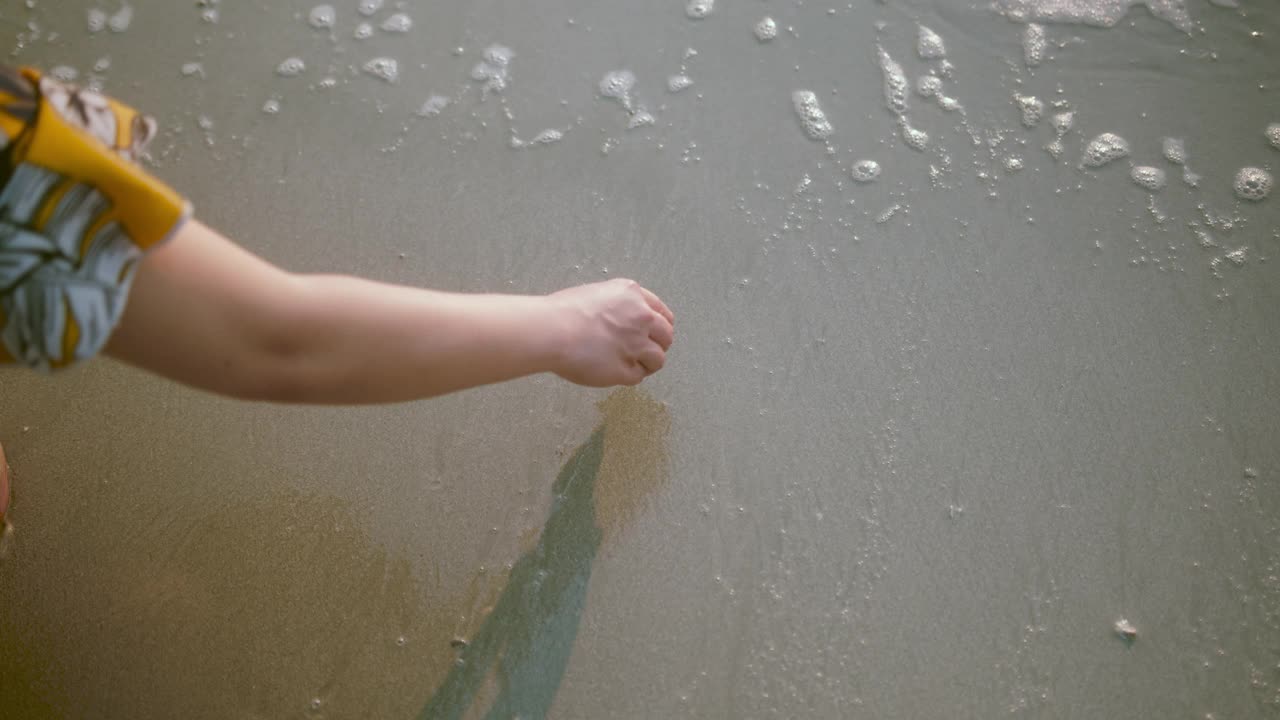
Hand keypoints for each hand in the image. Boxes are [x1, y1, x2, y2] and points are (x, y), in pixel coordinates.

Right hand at [547, 279, 674, 386]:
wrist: (553, 330)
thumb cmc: (563, 311)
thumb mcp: (596, 293)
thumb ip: (617, 305)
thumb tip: (618, 319)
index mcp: (633, 295)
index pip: (662, 313)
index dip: (659, 326)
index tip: (654, 334)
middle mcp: (642, 318)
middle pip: (666, 336)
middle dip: (658, 344)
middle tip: (642, 352)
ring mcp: (637, 345)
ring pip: (658, 359)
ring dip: (647, 363)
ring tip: (629, 364)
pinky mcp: (627, 370)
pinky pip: (637, 376)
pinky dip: (629, 376)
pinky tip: (614, 372)